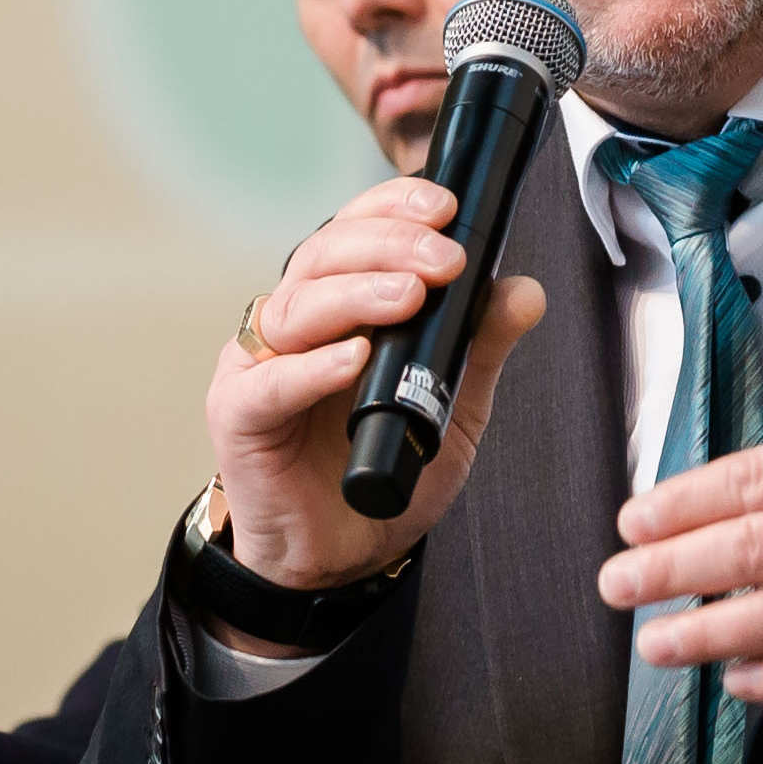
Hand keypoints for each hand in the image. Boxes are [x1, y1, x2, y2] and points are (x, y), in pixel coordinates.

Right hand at [201, 172, 550, 614]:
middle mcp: (293, 324)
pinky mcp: (239, 416)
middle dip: (388, 246)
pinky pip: (268, 383)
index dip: (392, 207)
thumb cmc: (383, 469)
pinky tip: (354, 359)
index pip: (355, 231)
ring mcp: (259, 367)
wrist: (341, 555)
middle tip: (443, 260)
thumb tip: (523, 290)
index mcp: (338, 305)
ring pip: (295, 306)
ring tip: (409, 298)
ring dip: (356, 294)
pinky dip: (311, 367)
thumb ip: (479, 345)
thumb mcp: (453, 405)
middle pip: (323, 255)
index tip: (445, 208)